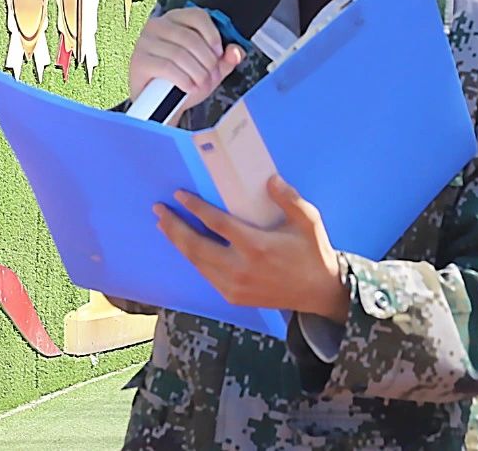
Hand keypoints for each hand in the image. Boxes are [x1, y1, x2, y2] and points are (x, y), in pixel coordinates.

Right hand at [129, 8, 244, 114]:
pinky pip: (167, 67)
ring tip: (202, 84)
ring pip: (180, 53)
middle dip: (207, 61)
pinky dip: (183, 79)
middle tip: (213, 76)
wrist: (159, 106)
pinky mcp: (138, 61)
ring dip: (197, 73)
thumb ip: (225, 59)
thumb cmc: (181, 82)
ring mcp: (145, 42)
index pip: (197, 16)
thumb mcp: (208, 69)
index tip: (219, 53)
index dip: (212, 34)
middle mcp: (157, 26)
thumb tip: (237, 51)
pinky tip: (189, 87)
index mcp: (175, 20)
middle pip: (190, 38)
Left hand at [154, 175, 349, 323]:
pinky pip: (206, 274)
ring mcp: (234, 285)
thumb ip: (288, 199)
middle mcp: (240, 268)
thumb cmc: (312, 252)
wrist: (318, 292)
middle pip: (196, 245)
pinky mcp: (233, 296)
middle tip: (159, 210)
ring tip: (164, 225)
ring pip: (197, 261)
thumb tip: (269, 180)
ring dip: (178, 242)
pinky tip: (186, 246)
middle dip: (174, 226)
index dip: (196, 208)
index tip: (180, 195)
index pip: (217, 223)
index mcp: (256, 246)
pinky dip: (193, 258)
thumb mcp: (308, 221)